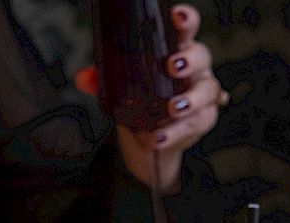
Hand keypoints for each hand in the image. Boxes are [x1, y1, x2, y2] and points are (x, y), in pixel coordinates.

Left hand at [75, 4, 226, 192]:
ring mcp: (202, 94)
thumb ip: (103, 79)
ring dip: (190, 100)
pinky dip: (175, 133)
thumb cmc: (144, 99)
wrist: (153, 137)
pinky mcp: (203, 119)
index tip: (178, 17)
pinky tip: (158, 137)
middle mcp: (195, 69)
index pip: (185, 29)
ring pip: (206, 91)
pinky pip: (194, 124)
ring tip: (172, 109)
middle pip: (202, 56)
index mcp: (176, 49)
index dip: (185, 20)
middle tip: (172, 66)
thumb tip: (83, 79)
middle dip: (189, 60)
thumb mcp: (123, 86)